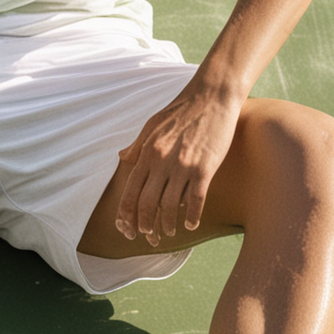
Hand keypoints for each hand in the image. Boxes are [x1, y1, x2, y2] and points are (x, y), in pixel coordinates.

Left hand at [114, 80, 240, 244]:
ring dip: (167, 224)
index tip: (126, 228)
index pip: (130, 190)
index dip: (126, 213)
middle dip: (144, 224)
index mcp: (147, 152)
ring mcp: (184, 166)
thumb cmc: (182, 109)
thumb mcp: (152, 124)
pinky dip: (191, 216)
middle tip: (147, 236)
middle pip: (147, 203)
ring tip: (168, 232)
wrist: (211, 96)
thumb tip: (122, 157)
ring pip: (170, 206)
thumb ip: (137, 145)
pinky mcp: (205, 169)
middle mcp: (162, 161)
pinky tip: (190, 224)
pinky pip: (196, 200)